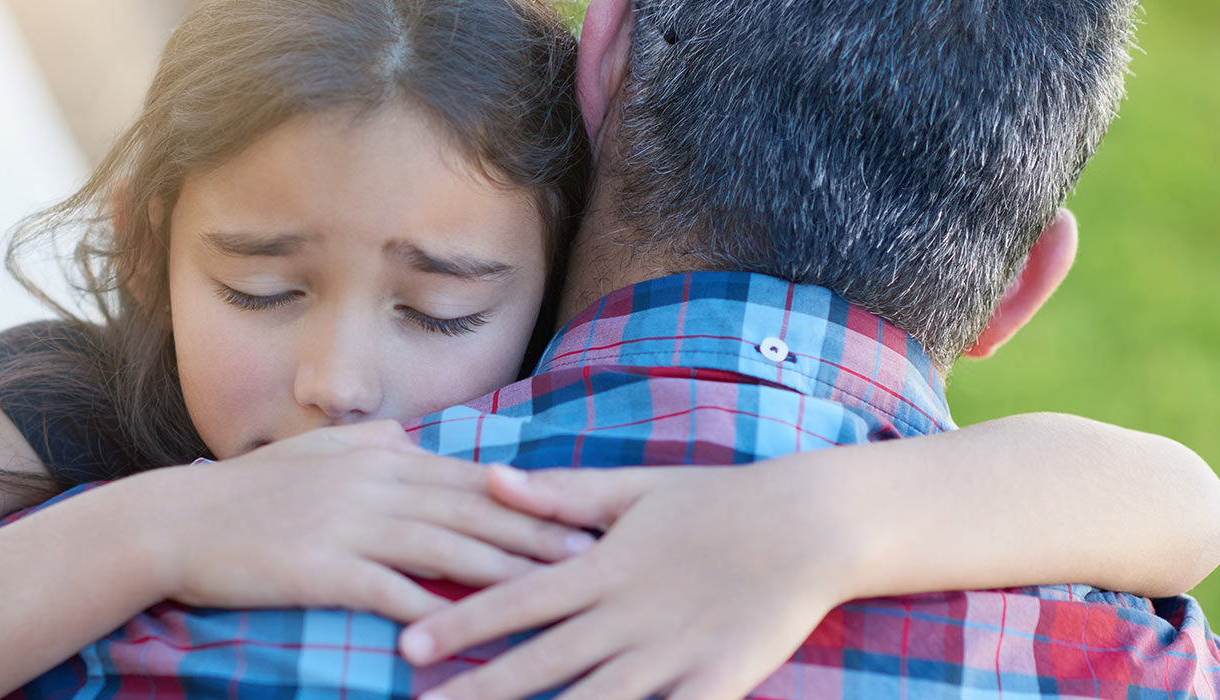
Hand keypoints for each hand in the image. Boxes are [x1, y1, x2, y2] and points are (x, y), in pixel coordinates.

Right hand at [128, 421, 599, 622]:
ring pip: (445, 549)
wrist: (177, 522)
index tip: (582, 512)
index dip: (530, 496)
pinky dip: (433, 614)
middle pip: (473, 510)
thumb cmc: (248, 492)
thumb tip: (418, 441)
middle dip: (539, 534)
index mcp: (379, 457)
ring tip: (555, 594)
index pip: (471, 477)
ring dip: (506, 573)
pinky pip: (391, 593)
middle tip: (597, 555)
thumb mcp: (317, 450)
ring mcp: (349, 525)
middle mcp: (374, 483)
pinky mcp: (323, 568)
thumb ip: (374, 443)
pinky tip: (469, 636)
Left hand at [399, 464, 857, 699]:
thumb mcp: (634, 489)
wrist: (811, 523)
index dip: (459, 627)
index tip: (408, 649)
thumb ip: (561, 494)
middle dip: (478, 692)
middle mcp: (625, 616)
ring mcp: (670, 654)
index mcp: (600, 568)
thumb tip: (492, 479)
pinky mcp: (717, 681)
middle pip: (539, 663)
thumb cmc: (718, 500)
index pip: (514, 601)